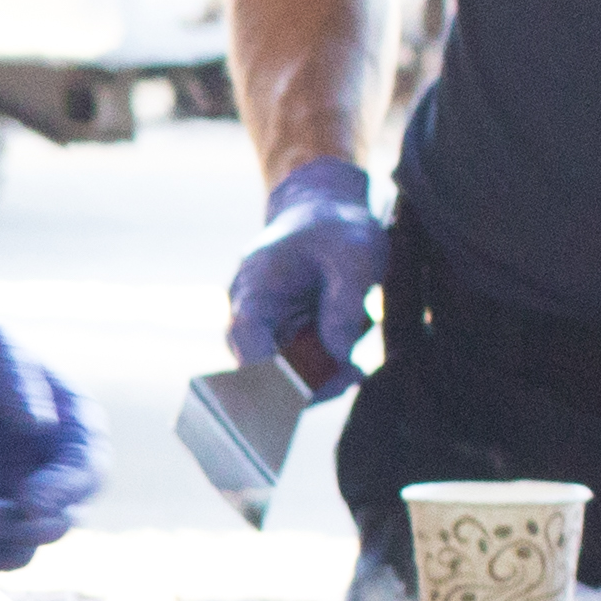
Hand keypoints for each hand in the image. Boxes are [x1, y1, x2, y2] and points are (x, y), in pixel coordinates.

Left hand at [0, 258, 104, 565]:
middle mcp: (46, 470)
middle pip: (61, 518)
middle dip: (27, 525)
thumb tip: (40, 425)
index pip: (88, 470)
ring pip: (21, 546)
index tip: (31, 498)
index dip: (67, 490)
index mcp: (69, 427)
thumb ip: (15, 375)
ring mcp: (6, 497)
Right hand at [226, 157, 383, 389]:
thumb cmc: (337, 229)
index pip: (245, 336)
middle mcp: (250, 311)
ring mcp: (265, 327)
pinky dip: (323, 371)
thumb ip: (345, 302)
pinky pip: (297, 368)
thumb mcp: (355, 255)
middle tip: (348, 379)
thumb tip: (339, 354)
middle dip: (301, 384)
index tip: (302, 385)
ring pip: (279, 374)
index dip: (265, 367)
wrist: (326, 215)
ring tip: (354, 369)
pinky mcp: (284, 338)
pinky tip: (349, 365)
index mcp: (256, 285)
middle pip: (257, 366)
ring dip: (317, 378)